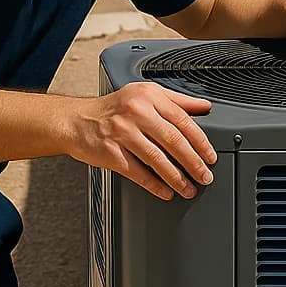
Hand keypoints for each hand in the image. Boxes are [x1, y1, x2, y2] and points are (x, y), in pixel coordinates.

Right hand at [68, 82, 215, 200]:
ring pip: (157, 160)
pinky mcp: (111, 153)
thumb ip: (176, 100)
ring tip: (189, 189)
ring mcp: (122, 133)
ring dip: (177, 178)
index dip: (200, 141)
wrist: (75, 121)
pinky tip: (165, 192)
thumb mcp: (143, 94)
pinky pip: (138, 173)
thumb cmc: (112, 109)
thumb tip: (205, 107)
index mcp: (147, 96)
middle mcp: (135, 112)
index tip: (210, 156)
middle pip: (173, 141)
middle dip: (193, 162)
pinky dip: (155, 185)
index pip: (182, 120)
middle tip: (205, 176)